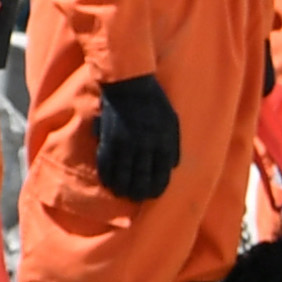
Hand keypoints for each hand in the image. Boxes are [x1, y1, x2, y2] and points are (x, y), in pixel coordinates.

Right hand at [89, 75, 182, 203]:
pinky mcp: (110, 138)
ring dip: (122, 187)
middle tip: (135, 198)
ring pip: (124, 173)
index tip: (153, 195)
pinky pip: (107, 162)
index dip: (157, 187)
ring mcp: (127, 142)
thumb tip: (174, 166)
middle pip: (142, 177)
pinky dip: (107, 174)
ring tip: (120, 193)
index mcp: (164, 141)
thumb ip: (174, 144)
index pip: (162, 173)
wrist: (131, 83)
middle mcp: (146, 145)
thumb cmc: (153, 100)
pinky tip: (107, 181)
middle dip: (139, 191)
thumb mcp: (172, 120)